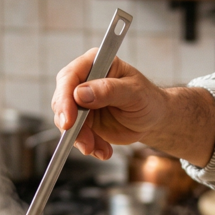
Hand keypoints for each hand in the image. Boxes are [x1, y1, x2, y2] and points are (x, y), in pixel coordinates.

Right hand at [50, 49, 171, 159]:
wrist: (153, 119)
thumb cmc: (147, 99)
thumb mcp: (133, 93)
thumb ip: (108, 90)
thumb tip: (80, 93)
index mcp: (95, 64)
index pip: (70, 77)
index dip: (64, 98)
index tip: (69, 120)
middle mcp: (83, 81)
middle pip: (62, 100)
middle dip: (69, 124)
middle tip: (83, 142)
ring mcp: (81, 102)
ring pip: (66, 121)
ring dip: (81, 139)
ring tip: (99, 149)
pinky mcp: (82, 121)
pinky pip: (76, 135)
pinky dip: (88, 146)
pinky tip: (104, 151)